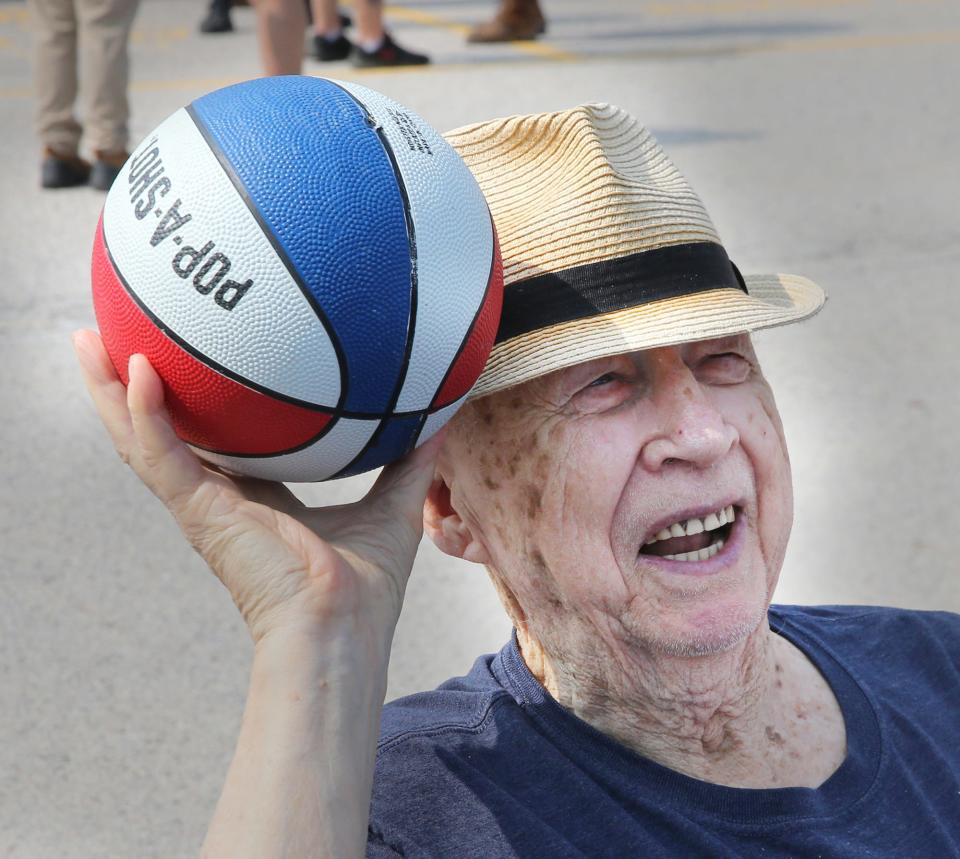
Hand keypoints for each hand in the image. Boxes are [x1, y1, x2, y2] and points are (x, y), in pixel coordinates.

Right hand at [73, 329, 441, 645]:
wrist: (341, 632)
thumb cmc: (365, 590)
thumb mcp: (393, 507)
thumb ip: (411, 462)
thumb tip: (441, 420)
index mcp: (255, 502)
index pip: (217, 445)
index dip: (201, 409)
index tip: (193, 367)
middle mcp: (219, 500)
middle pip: (165, 434)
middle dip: (135, 389)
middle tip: (111, 338)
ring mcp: (202, 507)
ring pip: (140, 440)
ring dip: (111, 392)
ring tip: (86, 341)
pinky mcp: (198, 514)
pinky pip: (158, 455)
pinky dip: (142, 413)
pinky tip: (138, 368)